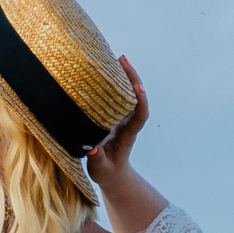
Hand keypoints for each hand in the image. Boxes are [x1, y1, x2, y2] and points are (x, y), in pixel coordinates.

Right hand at [86, 56, 148, 184]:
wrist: (113, 175)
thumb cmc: (106, 173)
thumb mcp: (100, 170)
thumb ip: (97, 160)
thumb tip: (92, 147)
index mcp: (128, 135)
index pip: (140, 115)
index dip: (140, 100)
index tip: (136, 86)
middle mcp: (128, 123)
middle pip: (136, 97)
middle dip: (132, 78)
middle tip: (122, 59)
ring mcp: (122, 118)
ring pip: (128, 94)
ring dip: (125, 76)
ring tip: (117, 57)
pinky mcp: (115, 116)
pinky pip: (118, 96)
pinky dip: (115, 82)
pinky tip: (107, 70)